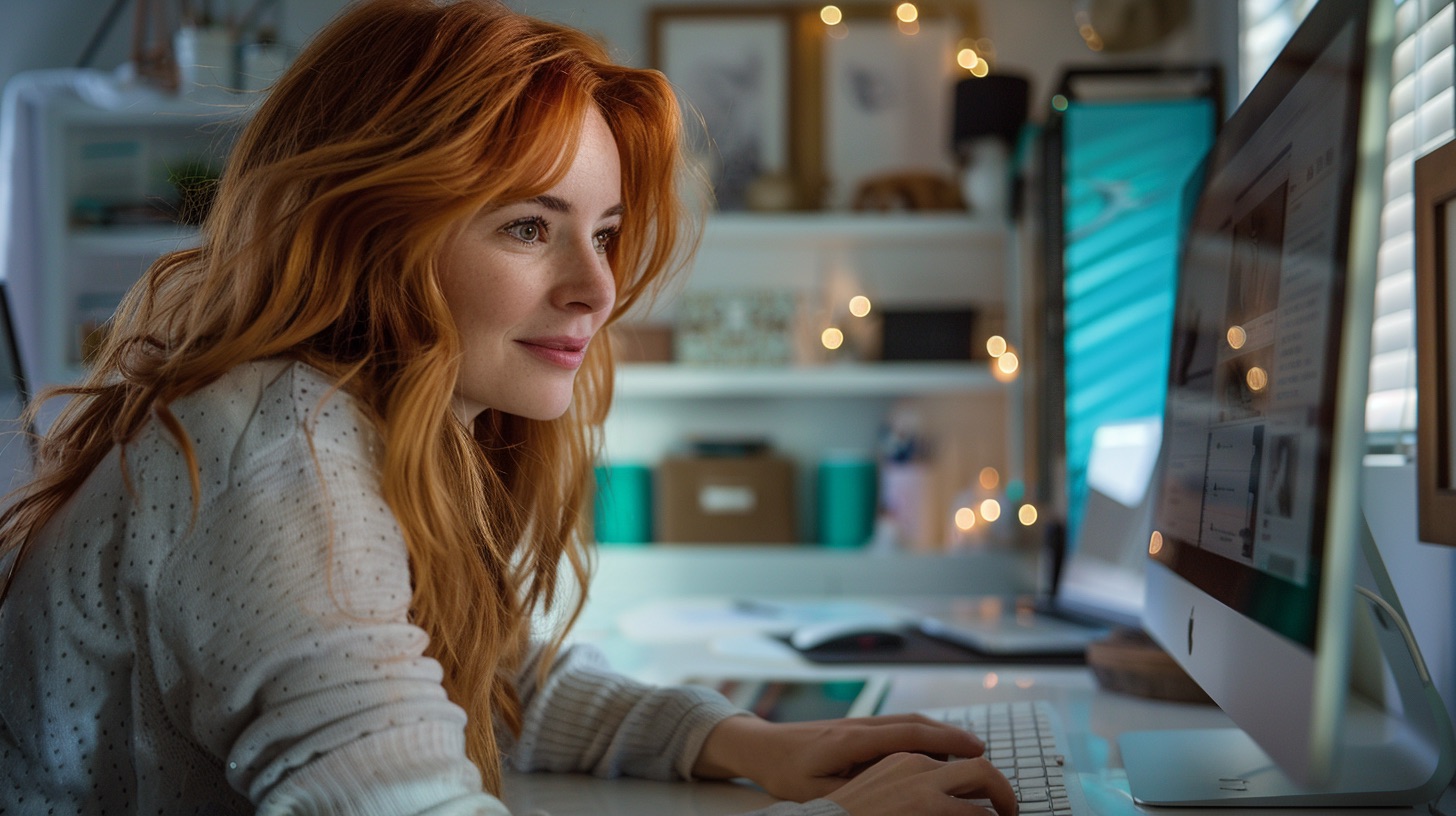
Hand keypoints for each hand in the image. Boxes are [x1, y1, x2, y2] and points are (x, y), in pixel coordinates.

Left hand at [693, 713, 1014, 813]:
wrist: (760, 745)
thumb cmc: (785, 772)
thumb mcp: (816, 792)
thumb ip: (854, 792)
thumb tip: (890, 797)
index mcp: (852, 740)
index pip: (907, 734)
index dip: (943, 738)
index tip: (973, 747)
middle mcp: (859, 725)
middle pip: (914, 723)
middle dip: (950, 732)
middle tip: (982, 748)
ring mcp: (857, 722)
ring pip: (906, 720)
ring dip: (938, 729)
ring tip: (967, 746)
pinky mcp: (854, 726)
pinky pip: (894, 725)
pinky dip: (920, 730)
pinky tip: (933, 745)